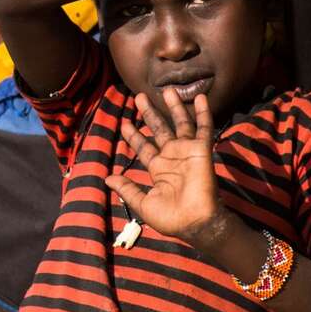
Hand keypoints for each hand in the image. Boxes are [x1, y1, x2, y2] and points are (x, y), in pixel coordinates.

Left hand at [104, 88, 233, 252]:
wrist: (195, 222)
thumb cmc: (170, 218)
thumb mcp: (142, 203)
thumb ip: (127, 189)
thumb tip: (106, 178)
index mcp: (158, 169)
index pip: (143, 146)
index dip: (134, 135)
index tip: (124, 122)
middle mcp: (172, 156)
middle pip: (159, 128)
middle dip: (149, 113)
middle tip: (139, 96)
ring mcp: (187, 151)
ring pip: (180, 123)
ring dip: (174, 106)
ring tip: (168, 89)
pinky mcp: (202, 150)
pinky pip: (203, 128)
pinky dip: (202, 112)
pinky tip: (200, 97)